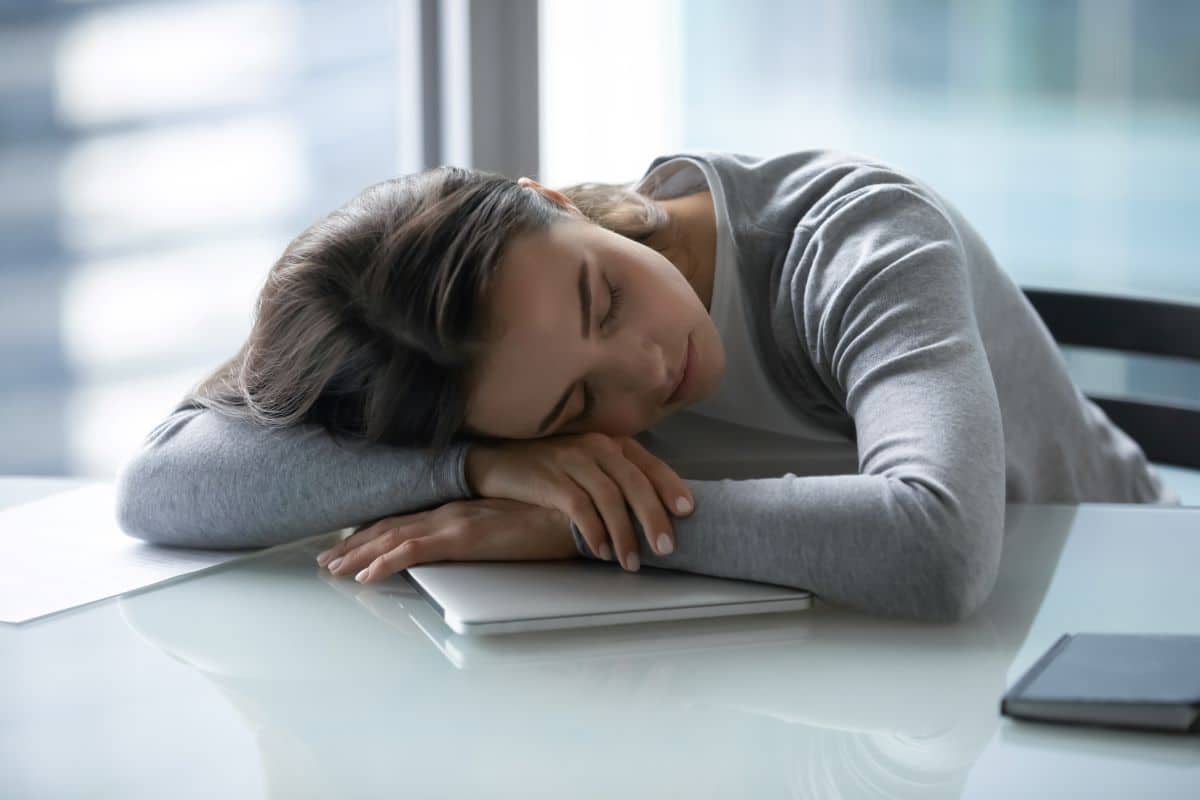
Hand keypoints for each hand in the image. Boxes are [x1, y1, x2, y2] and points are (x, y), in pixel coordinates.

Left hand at [315, 498, 577, 584]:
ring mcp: (455, 522)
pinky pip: (413, 552)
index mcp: (461, 508)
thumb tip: (478, 546)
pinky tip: (366, 576)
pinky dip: (385, 562)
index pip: (408, 520)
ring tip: (334, 569)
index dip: (376, 533)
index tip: (352, 543)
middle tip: (327, 560)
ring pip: (393, 538)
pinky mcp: (464, 537)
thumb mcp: (511, 526)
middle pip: (391, 527)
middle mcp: (451, 511)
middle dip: (356, 544)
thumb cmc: (551, 518)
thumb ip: (489, 534)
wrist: (575, 511)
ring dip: (359, 555)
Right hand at [464, 433, 693, 572]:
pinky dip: (594, 531)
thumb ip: (616, 479)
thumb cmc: (550, 467)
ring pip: (609, 497)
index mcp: (611, 443)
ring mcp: (572, 460)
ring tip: (631, 561)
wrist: (497, 460)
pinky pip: (579, 507)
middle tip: (665, 548)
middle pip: (635, 482)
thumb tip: (651, 514)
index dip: (671, 487)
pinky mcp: (550, 478)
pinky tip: (600, 551)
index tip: (687, 511)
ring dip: (624, 533)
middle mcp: (596, 447)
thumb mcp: (588, 465)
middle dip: (653, 517)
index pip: (649, 465)